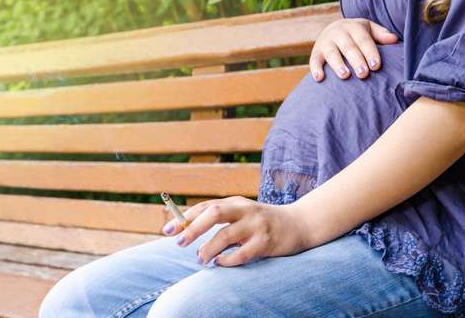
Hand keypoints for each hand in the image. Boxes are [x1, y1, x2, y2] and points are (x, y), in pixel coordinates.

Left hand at [161, 196, 309, 266]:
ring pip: (226, 235)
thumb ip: (219, 219)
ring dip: (208, 249)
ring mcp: (256, 226)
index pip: (206, 206)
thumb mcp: (241, 215)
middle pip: (214, 213)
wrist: (298, 224)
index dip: (184, 217)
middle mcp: (245, 210)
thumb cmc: (262, 222)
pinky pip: (241, 254)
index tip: (166, 230)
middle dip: (193, 228)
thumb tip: (184, 229)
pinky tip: (220, 263)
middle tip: (179, 242)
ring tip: (200, 258)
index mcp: (236, 202)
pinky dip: (227, 260)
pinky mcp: (266, 243)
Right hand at [309, 18, 398, 81]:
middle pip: (348, 47)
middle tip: (364, 74)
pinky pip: (314, 60)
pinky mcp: (316, 52)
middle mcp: (338, 33)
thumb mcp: (369, 29)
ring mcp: (325, 42)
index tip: (376, 66)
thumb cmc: (357, 34)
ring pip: (332, 53)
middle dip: (356, 60)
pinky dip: (316, 69)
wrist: (333, 29)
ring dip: (338, 65)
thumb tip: (394, 39)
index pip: (363, 39)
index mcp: (354, 27)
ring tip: (345, 76)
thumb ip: (381, 34)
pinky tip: (319, 78)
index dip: (370, 52)